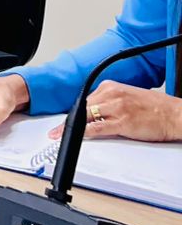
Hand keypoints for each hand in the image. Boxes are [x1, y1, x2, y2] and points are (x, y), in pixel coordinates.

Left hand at [48, 81, 181, 142]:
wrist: (174, 114)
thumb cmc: (154, 109)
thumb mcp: (127, 98)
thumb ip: (108, 103)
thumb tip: (92, 114)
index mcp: (111, 86)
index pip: (84, 100)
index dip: (71, 114)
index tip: (61, 122)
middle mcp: (111, 94)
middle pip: (81, 109)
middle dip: (67, 122)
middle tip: (55, 132)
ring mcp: (116, 107)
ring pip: (85, 117)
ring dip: (70, 129)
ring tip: (59, 136)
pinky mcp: (122, 122)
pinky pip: (97, 128)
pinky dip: (83, 133)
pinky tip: (75, 138)